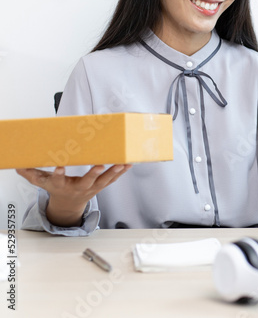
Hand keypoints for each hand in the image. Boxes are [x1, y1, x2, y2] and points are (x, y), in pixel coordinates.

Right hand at [16, 164, 131, 225]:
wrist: (69, 205)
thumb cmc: (56, 189)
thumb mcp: (42, 183)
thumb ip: (31, 174)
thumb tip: (17, 165)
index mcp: (62, 186)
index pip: (58, 180)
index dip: (58, 173)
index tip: (60, 166)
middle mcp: (78, 188)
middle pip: (87, 182)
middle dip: (94, 174)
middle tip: (101, 165)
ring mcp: (91, 188)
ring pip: (104, 181)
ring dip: (114, 172)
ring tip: (122, 163)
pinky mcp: (101, 186)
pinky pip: (113, 180)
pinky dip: (121, 172)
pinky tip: (129, 164)